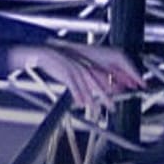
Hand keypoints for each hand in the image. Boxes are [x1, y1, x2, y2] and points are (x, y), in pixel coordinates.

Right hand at [8, 42, 143, 107]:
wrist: (45, 53)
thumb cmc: (58, 64)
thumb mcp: (72, 73)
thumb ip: (80, 85)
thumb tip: (85, 100)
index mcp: (87, 66)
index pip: (103, 78)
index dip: (111, 88)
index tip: (118, 97)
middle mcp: (84, 67)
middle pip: (98, 84)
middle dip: (106, 96)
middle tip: (113, 107)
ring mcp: (75, 69)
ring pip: (87, 87)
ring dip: (92, 99)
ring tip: (96, 109)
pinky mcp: (66, 72)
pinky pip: (73, 86)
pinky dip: (78, 95)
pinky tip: (80, 103)